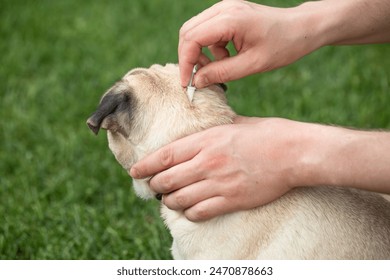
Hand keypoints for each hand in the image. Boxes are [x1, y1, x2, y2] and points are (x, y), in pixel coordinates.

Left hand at [130, 117, 302, 220]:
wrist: (294, 153)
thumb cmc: (269, 134)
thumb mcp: (237, 124)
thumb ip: (217, 129)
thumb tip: (207, 130)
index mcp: (207, 140)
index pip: (165, 156)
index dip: (146, 165)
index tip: (135, 171)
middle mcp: (208, 162)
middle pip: (167, 180)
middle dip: (156, 185)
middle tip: (154, 186)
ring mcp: (219, 183)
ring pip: (180, 199)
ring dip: (171, 201)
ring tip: (170, 199)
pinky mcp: (231, 200)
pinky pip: (200, 212)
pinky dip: (189, 213)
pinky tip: (190, 210)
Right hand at [178, 0, 321, 87]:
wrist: (303, 28)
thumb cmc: (283, 45)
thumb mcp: (252, 65)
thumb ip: (222, 72)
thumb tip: (197, 81)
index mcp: (230, 19)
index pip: (192, 39)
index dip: (185, 62)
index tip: (187, 83)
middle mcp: (224, 8)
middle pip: (188, 32)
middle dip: (189, 57)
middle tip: (199, 77)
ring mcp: (226, 8)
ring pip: (196, 31)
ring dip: (201, 52)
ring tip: (220, 66)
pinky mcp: (229, 12)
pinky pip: (208, 30)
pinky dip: (211, 47)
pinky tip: (228, 56)